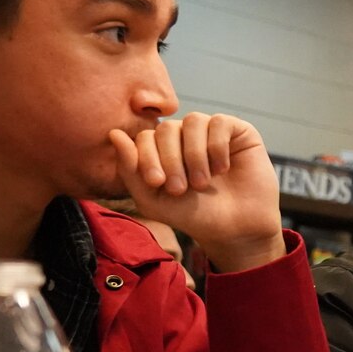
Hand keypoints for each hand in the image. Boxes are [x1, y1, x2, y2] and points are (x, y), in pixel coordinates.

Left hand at [111, 114, 283, 273]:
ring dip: (194, 155)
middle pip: (166, 128)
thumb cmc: (195, 216)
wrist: (236, 230)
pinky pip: (219, 122)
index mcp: (163, 150)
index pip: (145, 137)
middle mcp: (186, 136)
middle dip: (169, 159)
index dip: (147, 156)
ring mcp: (212, 131)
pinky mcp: (238, 131)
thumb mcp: (153, 200)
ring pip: (193, 121)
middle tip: (179, 188)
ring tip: (202, 183)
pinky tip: (223, 169)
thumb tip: (114, 134)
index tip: (157, 183)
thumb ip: (130, 169)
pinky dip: (217, 147)